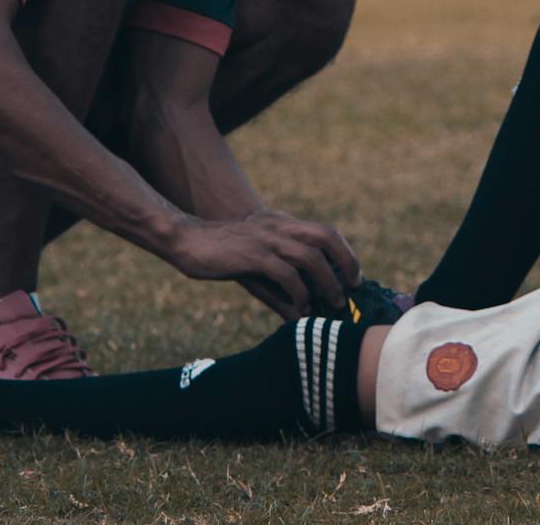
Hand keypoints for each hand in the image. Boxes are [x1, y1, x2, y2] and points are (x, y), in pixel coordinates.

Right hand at [172, 211, 360, 320]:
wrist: (186, 240)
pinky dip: (300, 293)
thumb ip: (280, 287)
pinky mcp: (253, 255)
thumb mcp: (256, 268)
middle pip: (326, 237)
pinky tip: (302, 308)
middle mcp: (279, 226)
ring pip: (310, 257)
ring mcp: (266, 239)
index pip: (325, 232)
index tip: (353, 277)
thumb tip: (302, 315)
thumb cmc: (222, 256)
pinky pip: (286, 274)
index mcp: (282, 223)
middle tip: (352, 288)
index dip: (344, 254)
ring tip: (334, 303)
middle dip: (346, 263)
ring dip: (327, 282)